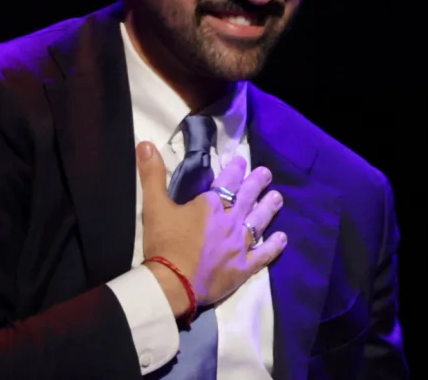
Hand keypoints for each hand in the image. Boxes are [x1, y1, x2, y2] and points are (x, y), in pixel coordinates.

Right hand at [136, 141, 286, 315]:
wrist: (172, 284)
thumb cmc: (164, 244)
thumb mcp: (154, 206)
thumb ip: (151, 174)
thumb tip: (145, 144)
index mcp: (211, 206)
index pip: (227, 182)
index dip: (235, 170)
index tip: (242, 161)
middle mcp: (230, 222)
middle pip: (248, 198)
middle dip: (257, 184)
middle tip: (266, 174)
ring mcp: (239, 246)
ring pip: (258, 223)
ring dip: (268, 209)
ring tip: (277, 198)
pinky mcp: (242, 268)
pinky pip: (263, 255)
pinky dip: (273, 247)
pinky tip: (281, 239)